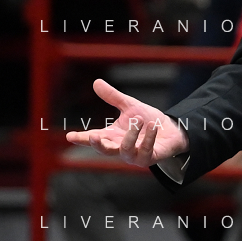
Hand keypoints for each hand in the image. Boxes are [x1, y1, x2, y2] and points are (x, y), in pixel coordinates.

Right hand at [65, 79, 189, 166]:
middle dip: (98, 144)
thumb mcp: (129, 106)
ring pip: (125, 150)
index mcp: (112, 136)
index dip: (82, 138)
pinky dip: (148, 138)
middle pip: (105, 150)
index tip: (70, 136)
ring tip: (139, 120)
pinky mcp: (149, 158)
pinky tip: (152, 126)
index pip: (94, 138)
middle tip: (93, 135)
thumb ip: (112, 97)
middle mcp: (120, 148)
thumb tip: (96, 82)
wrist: (171, 130)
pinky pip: (145, 150)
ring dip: (131, 135)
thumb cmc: (148, 121)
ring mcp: (134, 156)